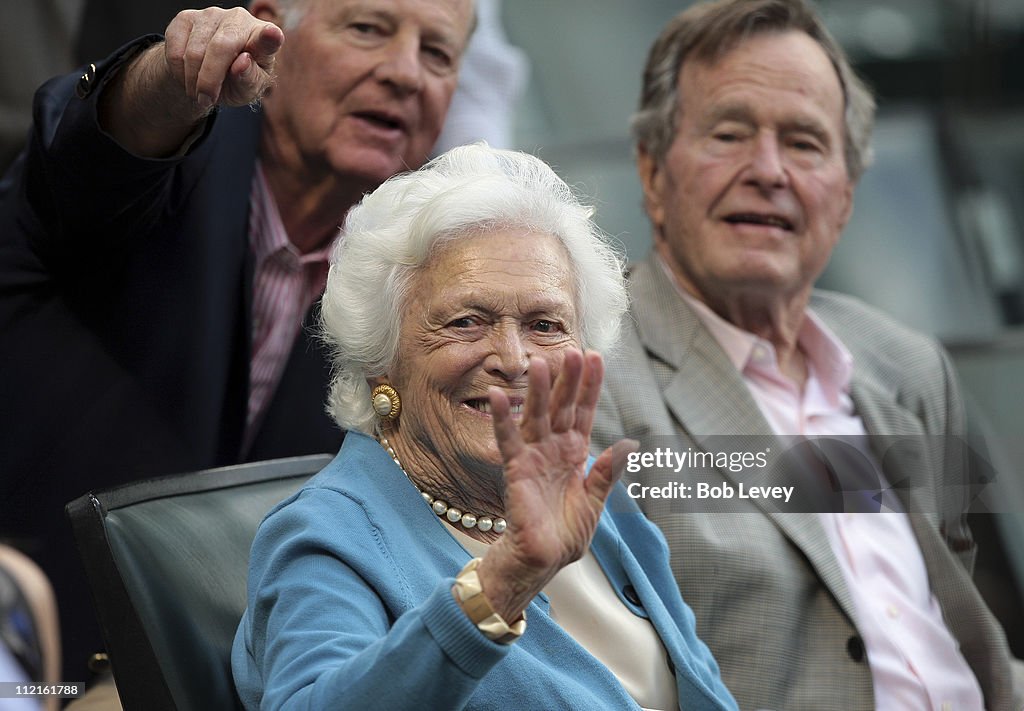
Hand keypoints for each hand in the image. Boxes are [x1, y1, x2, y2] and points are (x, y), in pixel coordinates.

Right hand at [99, 7, 284, 156]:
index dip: (266, 39)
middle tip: (206, 101)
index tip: (271, 37)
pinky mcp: (186, 19)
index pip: (267, 36)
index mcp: (263, 39)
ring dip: (193, 79)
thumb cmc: (238, 82)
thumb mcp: (247, 91)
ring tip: (199, 93)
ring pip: (195, 51)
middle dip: (211, 80)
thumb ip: (249, 80)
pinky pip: (174, 48)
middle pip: (222, 48)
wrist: (210, 73)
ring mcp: (211, 15)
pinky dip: (178, 70)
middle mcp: (239, 19)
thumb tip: (241, 62)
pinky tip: (187, 78)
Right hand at [475, 349, 636, 621]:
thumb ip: (608, 473)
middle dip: (568, 380)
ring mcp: (534, 457)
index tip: (595, 357)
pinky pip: (508, 440)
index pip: (584, 412)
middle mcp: (553, 449)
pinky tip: (498, 395)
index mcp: (574, 454)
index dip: (590, 386)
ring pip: (536, 416)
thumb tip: (627, 444)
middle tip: (573, 350)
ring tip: (540, 362)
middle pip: (561, 407)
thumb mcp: (595, 502)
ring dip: (537, 390)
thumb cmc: (566, 534)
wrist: (543, 561)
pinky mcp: (516, 470)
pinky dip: (502, 418)